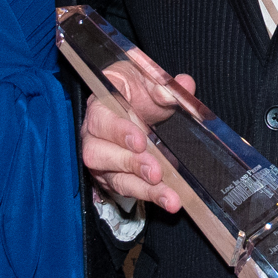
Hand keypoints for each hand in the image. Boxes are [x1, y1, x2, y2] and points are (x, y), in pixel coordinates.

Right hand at [76, 56, 197, 215]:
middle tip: (155, 172)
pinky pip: (128, 191)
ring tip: (169, 197)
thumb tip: (184, 85)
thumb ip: (165, 83)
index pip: (101, 119)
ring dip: (143, 189)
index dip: (118, 131)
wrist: (136, 104)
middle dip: (130, 164)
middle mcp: (94, 135)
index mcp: (100, 105)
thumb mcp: (149, 77)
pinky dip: (149, 197)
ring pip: (115, 178)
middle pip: (100, 154)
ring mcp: (103, 160)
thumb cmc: (136, 89)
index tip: (140, 141)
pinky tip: (169, 200)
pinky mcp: (114, 177)